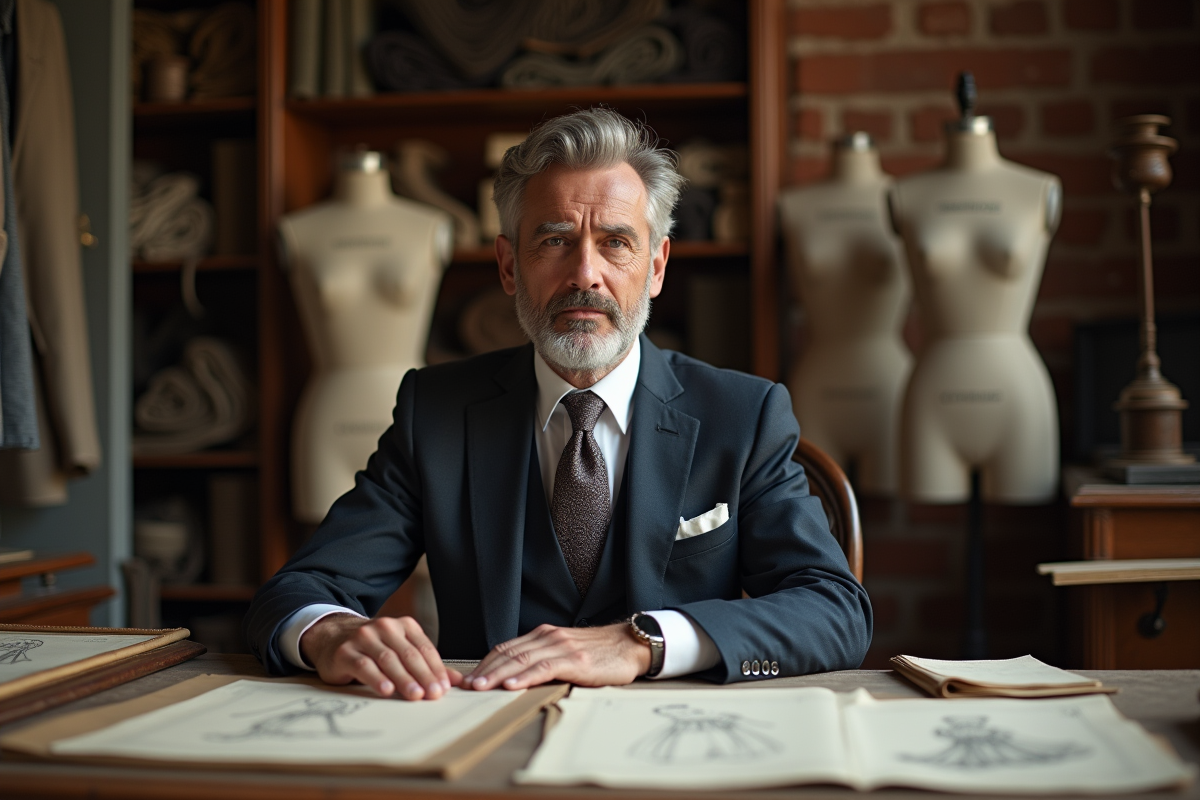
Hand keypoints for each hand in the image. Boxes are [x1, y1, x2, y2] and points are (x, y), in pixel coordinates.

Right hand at [300, 614, 462, 699]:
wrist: (332, 638)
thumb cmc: (373, 649)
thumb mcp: (400, 651)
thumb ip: (427, 665)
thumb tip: (457, 681)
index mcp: (403, 626)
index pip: (424, 648)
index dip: (436, 669)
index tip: (445, 688)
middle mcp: (384, 627)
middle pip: (408, 654)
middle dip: (424, 676)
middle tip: (434, 695)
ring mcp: (364, 637)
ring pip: (388, 660)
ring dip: (404, 679)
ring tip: (415, 696)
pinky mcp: (345, 652)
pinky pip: (364, 665)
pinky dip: (376, 679)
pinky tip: (386, 691)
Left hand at [465, 623, 649, 691]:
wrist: (630, 645)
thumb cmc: (599, 653)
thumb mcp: (566, 652)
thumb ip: (544, 659)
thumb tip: (517, 678)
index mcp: (543, 635)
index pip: (506, 648)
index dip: (485, 663)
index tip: (468, 679)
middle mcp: (549, 637)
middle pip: (508, 653)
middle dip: (484, 670)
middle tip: (466, 686)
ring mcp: (561, 647)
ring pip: (521, 659)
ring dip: (498, 674)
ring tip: (481, 687)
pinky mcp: (575, 660)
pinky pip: (545, 667)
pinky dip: (525, 676)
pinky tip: (512, 685)